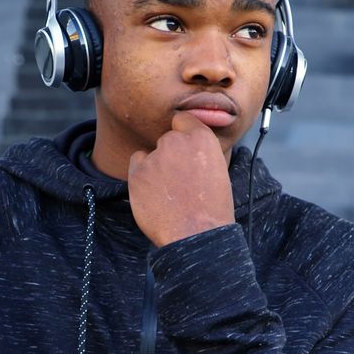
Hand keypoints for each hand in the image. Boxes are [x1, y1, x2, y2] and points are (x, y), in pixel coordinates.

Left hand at [128, 111, 235, 247]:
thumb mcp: (217, 170)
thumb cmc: (212, 208)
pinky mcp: (136, 173)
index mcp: (201, 138)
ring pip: (150, 154)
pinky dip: (142, 176)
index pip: (182, 119)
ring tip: (169, 193)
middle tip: (179, 180)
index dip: (182, 132)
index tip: (182, 147)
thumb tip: (186, 148)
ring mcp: (154, 156)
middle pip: (166, 139)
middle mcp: (176, 141)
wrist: (196, 234)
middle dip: (170, 154)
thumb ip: (199, 152)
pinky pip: (136, 165)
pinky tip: (155, 194)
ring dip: (156, 167)